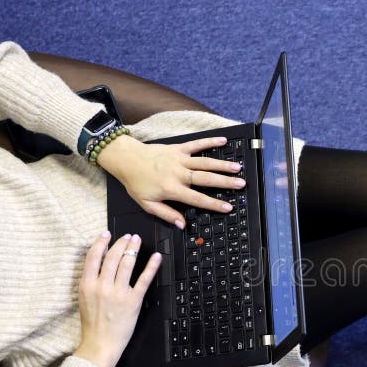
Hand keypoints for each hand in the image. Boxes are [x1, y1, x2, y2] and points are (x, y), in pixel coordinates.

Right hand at [74, 231, 161, 366]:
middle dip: (121, 242)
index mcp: (87, 285)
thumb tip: (98, 263)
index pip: (93, 257)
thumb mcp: (84, 299)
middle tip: (128, 236)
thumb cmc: (92, 324)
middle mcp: (102, 286)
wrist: (100, 344)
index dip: (101, 242)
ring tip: (137, 240)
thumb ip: (90, 281)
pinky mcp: (133, 301)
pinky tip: (156, 257)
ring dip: (133, 248)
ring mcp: (118, 293)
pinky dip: (151, 266)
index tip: (107, 234)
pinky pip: (144, 279)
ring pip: (127, 264)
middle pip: (112, 257)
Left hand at [96, 135, 244, 228]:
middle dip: (225, 182)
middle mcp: (178, 173)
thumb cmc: (135, 182)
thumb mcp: (147, 204)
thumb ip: (166, 214)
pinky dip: (210, 141)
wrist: (126, 159)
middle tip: (241, 184)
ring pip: (205, 162)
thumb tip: (182, 224)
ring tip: (237, 167)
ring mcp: (179, 159)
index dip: (214, 204)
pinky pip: (196, 145)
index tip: (228, 207)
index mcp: (172, 188)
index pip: (197, 198)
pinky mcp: (178, 148)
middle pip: (206, 179)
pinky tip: (223, 141)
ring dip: (222, 164)